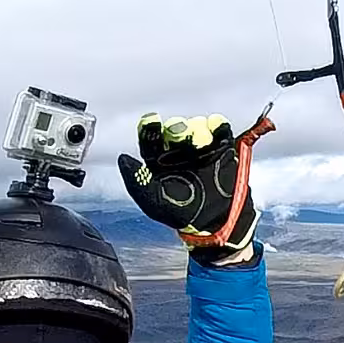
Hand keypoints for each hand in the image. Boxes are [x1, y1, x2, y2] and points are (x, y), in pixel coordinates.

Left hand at [118, 111, 272, 264]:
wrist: (217, 221)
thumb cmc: (183, 213)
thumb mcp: (153, 201)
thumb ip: (136, 181)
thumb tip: (123, 159)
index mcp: (159, 161)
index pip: (151, 139)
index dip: (149, 128)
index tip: (152, 122)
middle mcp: (178, 151)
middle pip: (174, 129)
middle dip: (176, 129)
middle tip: (178, 135)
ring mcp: (200, 148)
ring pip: (195, 126)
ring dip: (197, 130)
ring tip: (201, 144)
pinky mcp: (220, 148)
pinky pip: (219, 129)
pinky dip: (217, 125)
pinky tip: (215, 129)